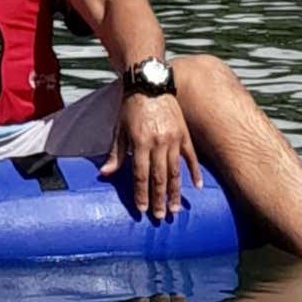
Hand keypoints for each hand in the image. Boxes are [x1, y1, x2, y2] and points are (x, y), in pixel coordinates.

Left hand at [102, 92, 200, 220]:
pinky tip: (196, 187)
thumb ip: (115, 153)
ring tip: (175, 209)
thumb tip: (105, 174)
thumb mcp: (119, 129)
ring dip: (175, 192)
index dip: (141, 193)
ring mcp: (173, 139)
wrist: (150, 84)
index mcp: (140, 142)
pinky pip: (191, 157)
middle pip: (159, 177)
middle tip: (159, 216)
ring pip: (175, 171)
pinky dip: (194, 172)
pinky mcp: (184, 134)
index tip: (142, 209)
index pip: (140, 174)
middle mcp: (158, 143)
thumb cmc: (131, 107)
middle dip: (158, 199)